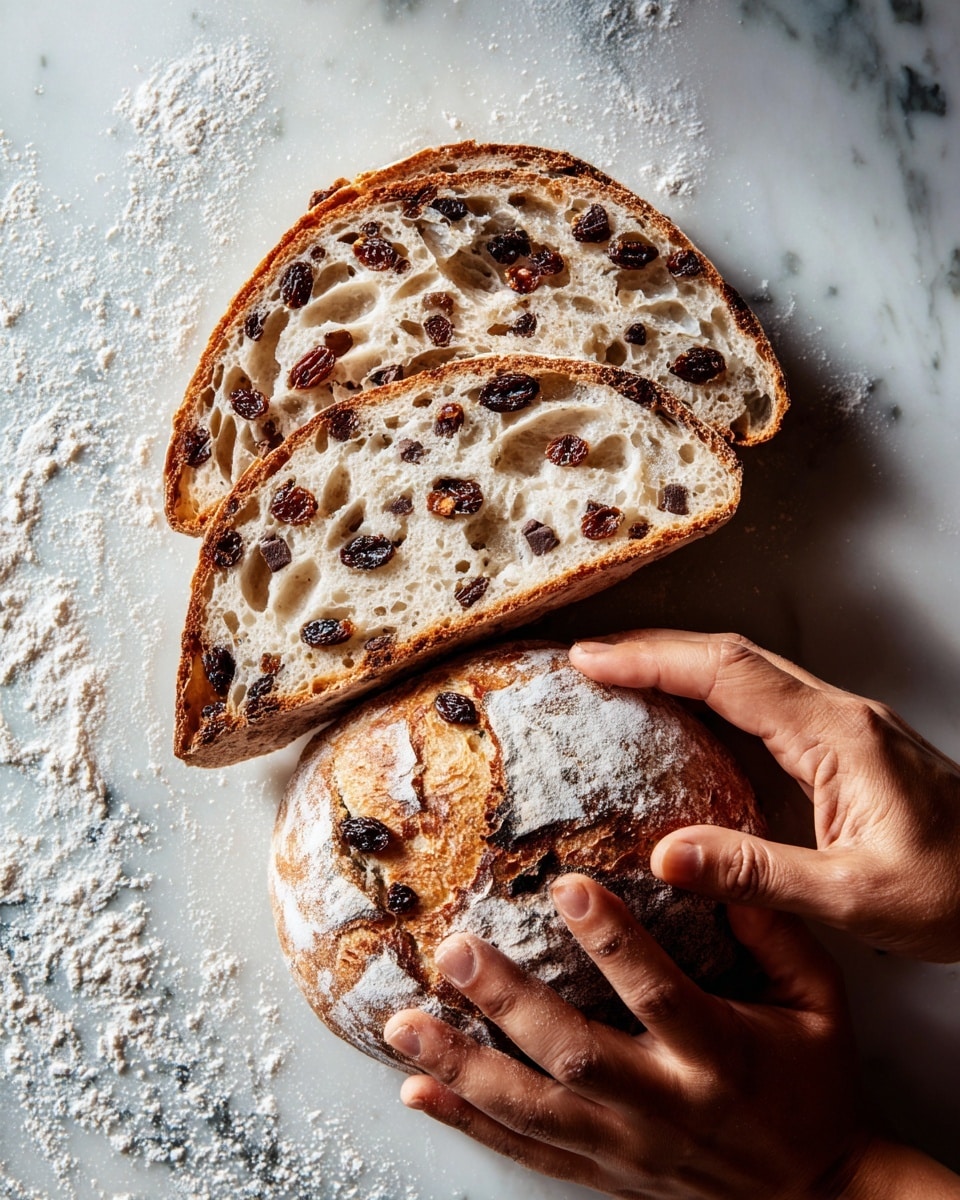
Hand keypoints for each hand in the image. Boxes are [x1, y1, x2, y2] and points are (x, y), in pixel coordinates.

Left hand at [384, 875, 869, 1199]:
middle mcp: (667, 1107)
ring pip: (534, 1110)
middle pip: (576, 1055)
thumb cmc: (815, 1081)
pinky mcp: (606, 1174)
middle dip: (508, 1002)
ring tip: (403, 1025)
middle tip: (455, 949)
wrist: (820, 1198)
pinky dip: (470, 1123)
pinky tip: (419, 1093)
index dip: (614, 942)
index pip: (659, 995)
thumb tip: (708, 860)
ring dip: (462, 1067)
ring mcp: (629, 1149)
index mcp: (721, 1056)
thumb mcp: (819, 1000)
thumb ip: (774, 930)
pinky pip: (528, 1151)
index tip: (568, 886)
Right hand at [569, 631, 959, 962]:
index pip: (726, 674)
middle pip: (729, 656)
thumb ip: (758, 874)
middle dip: (652, 648)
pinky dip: (709, 692)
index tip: (590, 661)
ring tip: (617, 677)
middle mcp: (837, 714)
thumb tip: (664, 856)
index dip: (651, 660)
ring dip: (678, 664)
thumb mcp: (857, 898)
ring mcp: (843, 725)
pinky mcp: (845, 745)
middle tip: (586, 660)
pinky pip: (763, 699)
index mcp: (835, 736)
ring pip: (746, 670)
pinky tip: (684, 713)